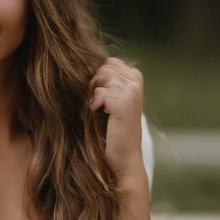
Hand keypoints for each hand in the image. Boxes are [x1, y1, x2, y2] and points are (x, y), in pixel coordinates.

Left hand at [88, 57, 145, 180]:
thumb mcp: (113, 99)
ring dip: (95, 96)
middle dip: (96, 86)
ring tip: (102, 111)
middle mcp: (136, 81)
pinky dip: (95, 105)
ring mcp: (131, 91)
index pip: (108, 63)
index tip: (104, 97)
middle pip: (103, 69)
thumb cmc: (114, 128)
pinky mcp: (122, 103)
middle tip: (101, 106)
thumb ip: (106, 80)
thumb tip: (84, 65)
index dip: (100, 78)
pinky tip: (103, 116)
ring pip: (100, 79)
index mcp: (135, 77)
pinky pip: (99, 94)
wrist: (124, 156)